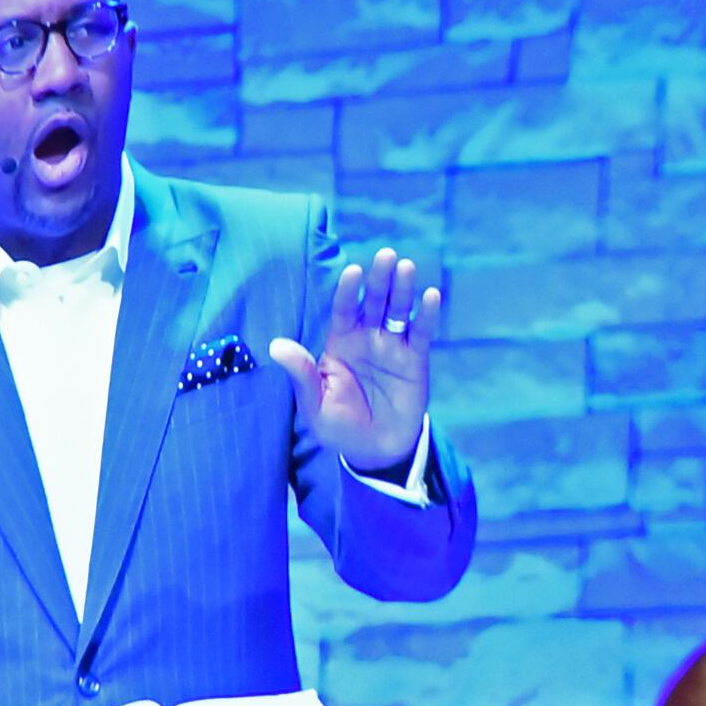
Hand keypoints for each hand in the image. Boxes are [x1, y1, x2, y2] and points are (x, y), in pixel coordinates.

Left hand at [267, 247, 439, 474]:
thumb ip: (302, 375)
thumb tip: (275, 346)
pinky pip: (421, 334)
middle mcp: (367, 338)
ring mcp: (392, 347)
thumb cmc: (339, 428)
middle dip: (379, 279)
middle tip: (385, 254)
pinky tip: (430, 296)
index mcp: (340, 343)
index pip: (344, 309)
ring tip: (406, 267)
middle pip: (374, 302)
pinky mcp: (415, 360)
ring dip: (403, 289)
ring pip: (398, 311)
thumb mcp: (315, 406)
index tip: (352, 272)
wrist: (374, 451)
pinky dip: (426, 315)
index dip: (348, 291)